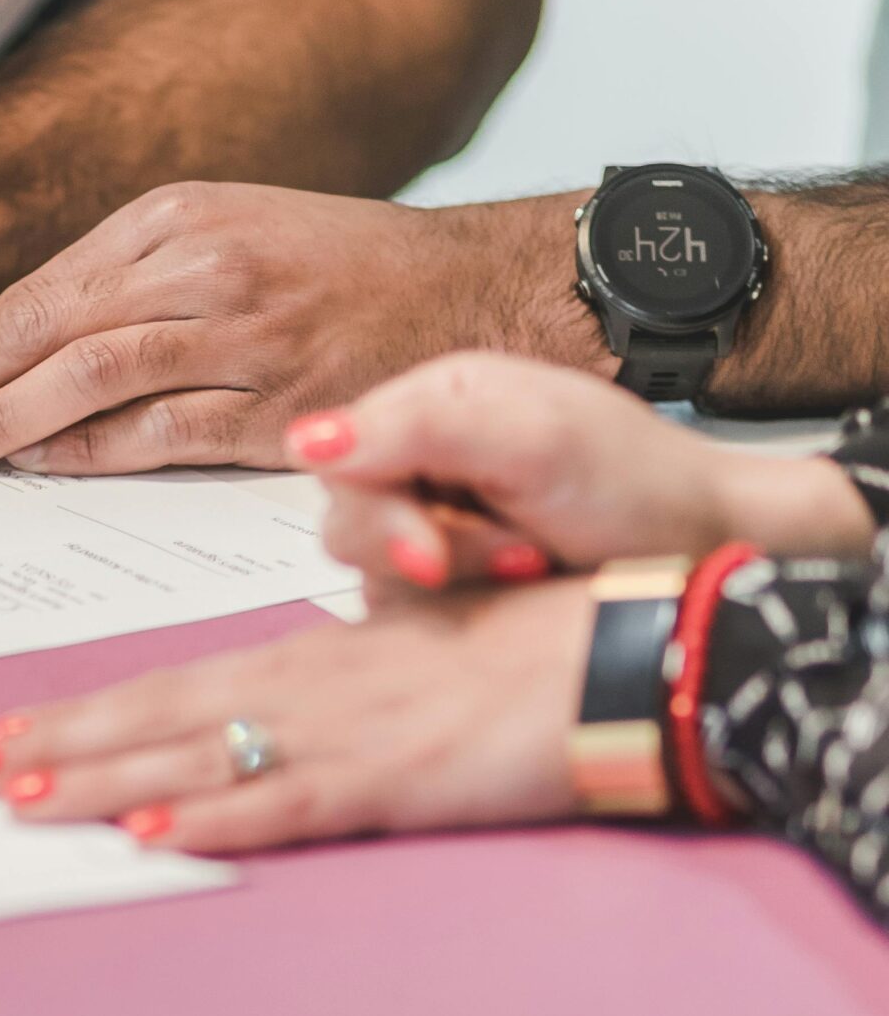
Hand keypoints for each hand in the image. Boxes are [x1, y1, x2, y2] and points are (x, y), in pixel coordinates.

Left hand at [0, 183, 609, 474]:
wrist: (474, 291)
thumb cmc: (339, 272)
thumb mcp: (225, 233)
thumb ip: (130, 281)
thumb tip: (24, 349)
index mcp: (175, 218)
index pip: (37, 293)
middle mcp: (200, 268)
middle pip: (46, 334)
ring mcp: (241, 335)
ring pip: (88, 380)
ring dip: (3, 427)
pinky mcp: (279, 404)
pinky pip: (159, 433)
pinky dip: (89, 452)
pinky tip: (40, 470)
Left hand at [0, 579, 592, 853]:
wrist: (621, 648)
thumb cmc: (522, 650)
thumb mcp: (403, 663)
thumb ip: (328, 687)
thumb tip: (266, 714)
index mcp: (303, 661)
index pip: (163, 688)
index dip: (78, 715)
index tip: (0, 734)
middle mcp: (303, 690)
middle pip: (152, 718)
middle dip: (54, 745)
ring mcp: (341, 733)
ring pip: (192, 758)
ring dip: (99, 781)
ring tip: (17, 798)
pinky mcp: (390, 779)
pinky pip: (282, 804)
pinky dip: (210, 818)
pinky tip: (149, 835)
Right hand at [284, 352, 876, 591]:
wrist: (710, 551)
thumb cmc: (639, 485)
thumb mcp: (533, 439)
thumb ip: (419, 429)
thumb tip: (304, 439)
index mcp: (432, 404)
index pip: (339, 459)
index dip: (379, 514)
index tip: (433, 554)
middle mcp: (422, 460)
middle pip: (349, 522)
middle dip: (428, 551)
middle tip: (516, 556)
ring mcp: (433, 524)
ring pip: (373, 573)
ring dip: (454, 580)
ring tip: (531, 564)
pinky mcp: (447, 585)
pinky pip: (404, 612)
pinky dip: (458, 611)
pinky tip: (514, 596)